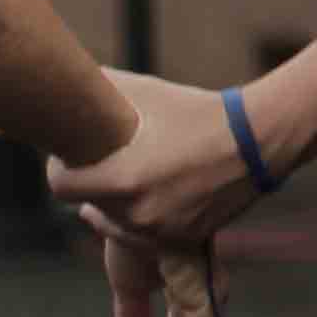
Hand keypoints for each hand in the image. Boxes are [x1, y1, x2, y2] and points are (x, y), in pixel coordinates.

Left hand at [47, 69, 269, 251]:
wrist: (255, 141)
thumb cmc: (195, 111)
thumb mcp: (144, 92)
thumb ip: (101, 87)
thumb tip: (62, 75)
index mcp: (123, 179)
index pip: (62, 187)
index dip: (61, 171)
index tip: (68, 160)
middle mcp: (139, 214)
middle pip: (91, 206)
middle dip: (92, 188)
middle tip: (102, 165)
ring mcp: (162, 232)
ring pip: (118, 225)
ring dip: (116, 208)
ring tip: (129, 181)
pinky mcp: (182, 241)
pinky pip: (147, 237)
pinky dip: (145, 220)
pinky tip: (152, 197)